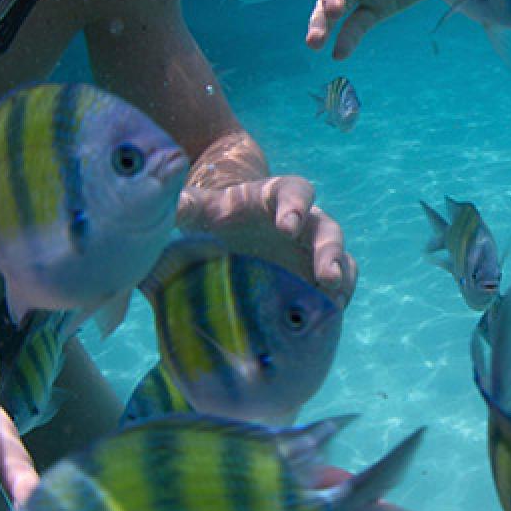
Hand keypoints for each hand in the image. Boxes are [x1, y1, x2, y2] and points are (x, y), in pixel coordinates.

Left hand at [181, 174, 355, 303]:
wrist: (231, 235)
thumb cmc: (220, 215)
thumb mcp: (201, 208)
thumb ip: (187, 205)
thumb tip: (170, 204)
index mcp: (278, 197)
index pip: (296, 192)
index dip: (296, 207)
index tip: (288, 226)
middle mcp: (305, 223)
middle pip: (327, 231)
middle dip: (328, 251)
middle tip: (325, 274)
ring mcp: (314, 252)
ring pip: (341, 259)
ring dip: (341, 278)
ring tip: (335, 299)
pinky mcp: (317, 278)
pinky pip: (339, 286)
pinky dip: (337, 299)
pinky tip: (328, 317)